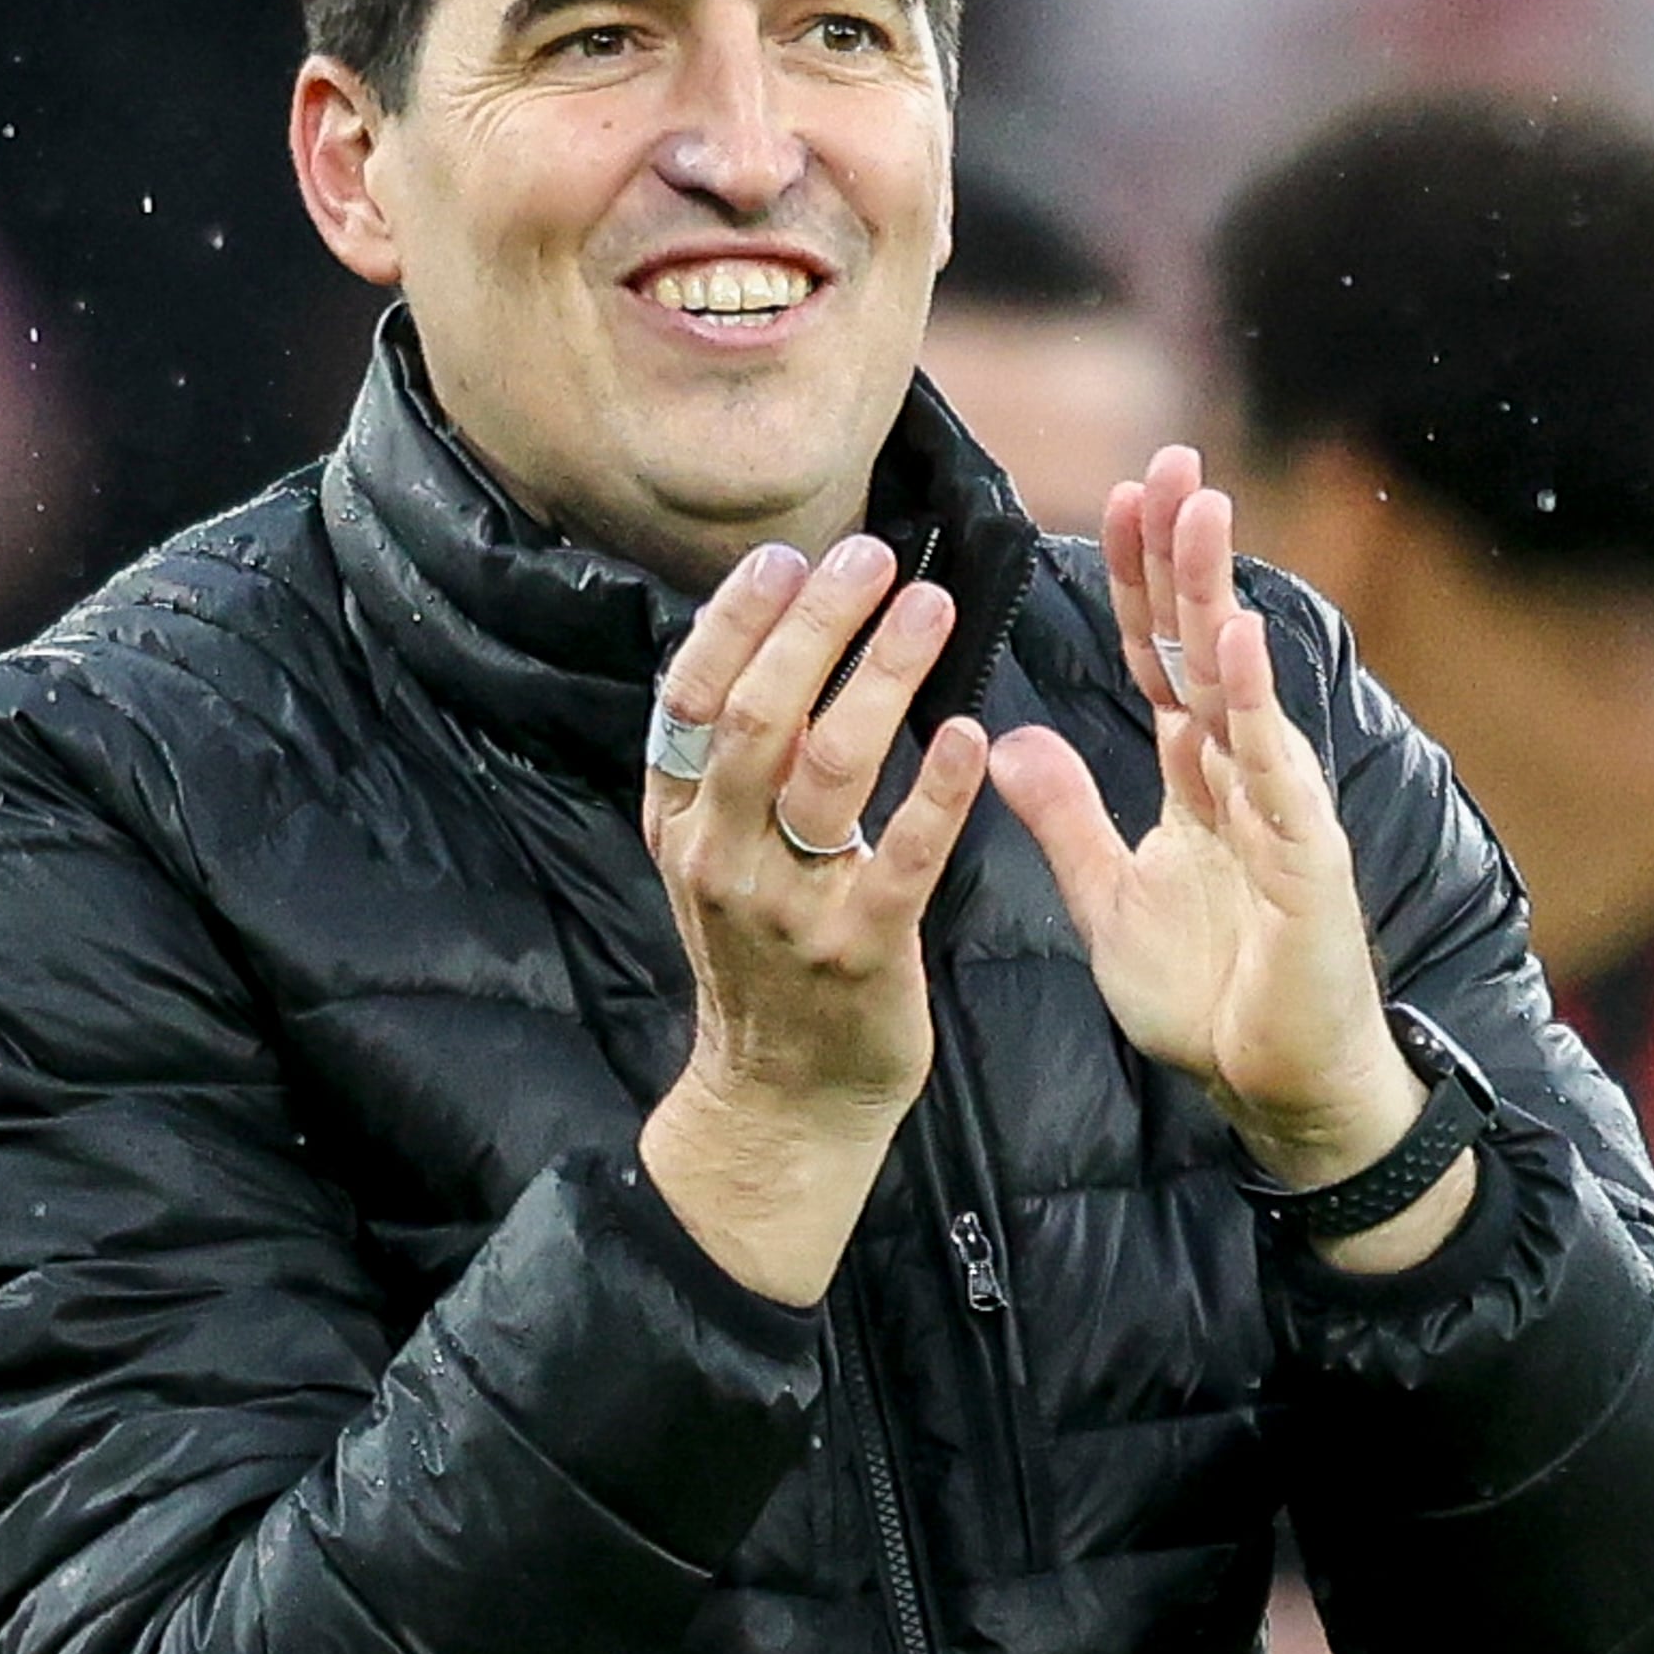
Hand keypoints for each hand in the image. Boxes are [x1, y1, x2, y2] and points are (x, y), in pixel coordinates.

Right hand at [636, 534, 991, 1303]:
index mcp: (680, 821)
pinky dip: (938, 795)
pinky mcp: (859, 952)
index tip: (788, 556)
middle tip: (874, 557)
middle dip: (818, 623)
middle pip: (761, 714)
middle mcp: (721, 856)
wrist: (783, 1098)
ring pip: (828, 770)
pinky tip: (972, 737)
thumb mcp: (714, 856)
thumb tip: (772, 633)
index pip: (691, 696)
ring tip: (932, 609)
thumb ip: (729, 764)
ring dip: (882, 677)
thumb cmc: (766, 956)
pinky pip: (900, 860)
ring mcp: (786, 907)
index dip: (737, 618)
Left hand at [987, 450, 1465, 1267]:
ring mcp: (1279, 813)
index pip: (1163, 657)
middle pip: (1206, 645)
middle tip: (1171, 459)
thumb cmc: (1208, 999)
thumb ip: (1068, 817)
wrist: (1274, 1091)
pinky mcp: (1305, 865)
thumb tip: (1011, 741)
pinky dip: (1257, 705)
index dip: (1142, 580)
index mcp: (1198, 779)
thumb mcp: (1110, 898)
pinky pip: (1275, 773)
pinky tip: (1238, 642)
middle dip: (1186, 554)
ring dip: (1220, 596)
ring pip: (1243, 686)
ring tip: (1203, 509)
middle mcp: (1243, 777)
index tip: (1124, 495)